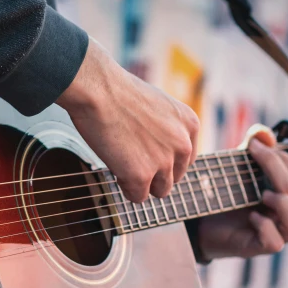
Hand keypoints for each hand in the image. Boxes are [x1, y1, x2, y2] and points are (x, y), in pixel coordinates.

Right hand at [57, 39, 199, 202]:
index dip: (164, 160)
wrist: (98, 90)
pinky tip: (115, 168)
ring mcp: (164, 162)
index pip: (186, 159)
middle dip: (154, 173)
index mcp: (189, 124)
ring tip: (122, 163)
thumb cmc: (117, 92)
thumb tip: (156, 148)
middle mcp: (183, 144)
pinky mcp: (142, 176)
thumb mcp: (156, 105)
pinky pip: (137, 197)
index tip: (147, 155)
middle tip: (131, 159)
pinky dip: (125, 187)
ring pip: (160, 190)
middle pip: (174, 177)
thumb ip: (164, 128)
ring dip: (142, 183)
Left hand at [196, 134, 287, 260]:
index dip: (282, 158)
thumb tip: (262, 133)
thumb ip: (254, 149)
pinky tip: (251, 216)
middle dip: (277, 169)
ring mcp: (278, 235)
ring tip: (263, 194)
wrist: (203, 222)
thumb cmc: (228, 195)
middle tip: (252, 156)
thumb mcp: (241, 169)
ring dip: (284, 204)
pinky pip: (275, 243)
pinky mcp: (260, 248)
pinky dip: (265, 227)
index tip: (254, 145)